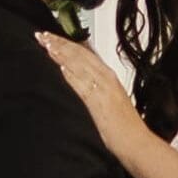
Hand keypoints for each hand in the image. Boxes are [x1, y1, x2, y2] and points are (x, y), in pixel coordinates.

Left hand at [37, 31, 151, 162]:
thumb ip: (97, 86)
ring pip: (79, 65)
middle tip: (42, 36)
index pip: (85, 53)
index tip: (52, 37)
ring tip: (45, 44)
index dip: (67, 43)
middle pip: (80, 55)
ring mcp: (102, 89)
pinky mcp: (97, 102)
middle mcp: (106, 78)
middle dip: (60, 44)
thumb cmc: (125, 124)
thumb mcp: (112, 98)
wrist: (135, 141)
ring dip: (61, 53)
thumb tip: (82, 77)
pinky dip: (71, 74)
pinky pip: (82, 84)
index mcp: (109, 76)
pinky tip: (60, 67)